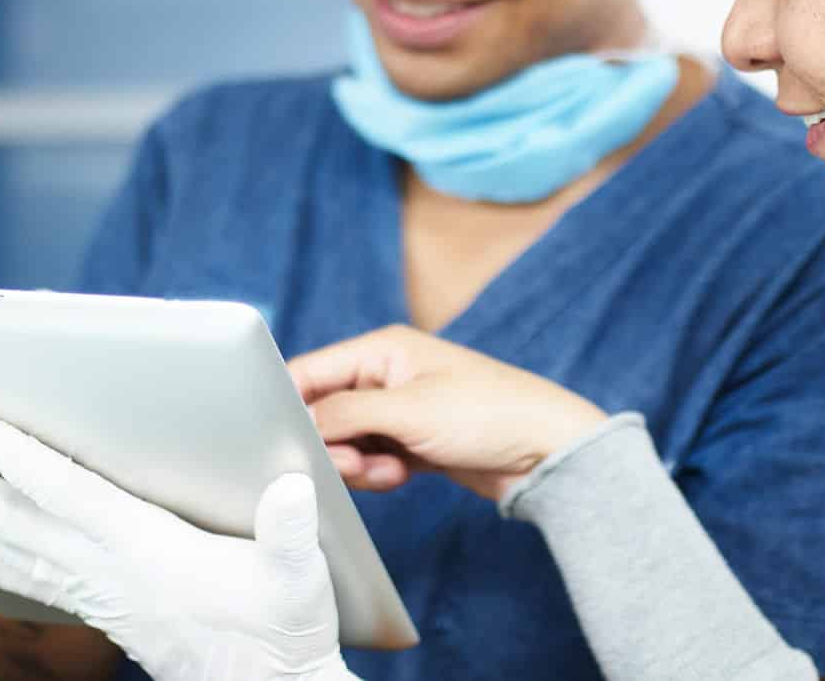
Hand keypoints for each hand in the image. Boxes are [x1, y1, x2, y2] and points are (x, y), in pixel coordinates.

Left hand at [0, 411, 355, 680]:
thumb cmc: (286, 630)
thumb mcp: (300, 575)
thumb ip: (291, 530)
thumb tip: (289, 487)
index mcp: (150, 552)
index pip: (68, 497)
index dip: (19, 459)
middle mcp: (111, 572)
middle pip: (13, 522)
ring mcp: (103, 593)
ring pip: (10, 548)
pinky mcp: (108, 610)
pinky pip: (32, 582)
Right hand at [289, 325, 606, 501]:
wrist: (546, 452)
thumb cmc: (489, 414)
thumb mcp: (408, 411)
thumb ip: (345, 413)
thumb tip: (299, 423)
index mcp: (382, 348)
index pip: (309, 372)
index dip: (288, 406)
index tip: (278, 443)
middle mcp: (386, 375)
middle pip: (322, 413)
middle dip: (331, 444)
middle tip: (354, 463)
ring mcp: (398, 410)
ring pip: (344, 442)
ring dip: (357, 465)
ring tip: (391, 470)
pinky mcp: (411, 443)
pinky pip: (370, 460)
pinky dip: (377, 474)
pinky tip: (403, 475)